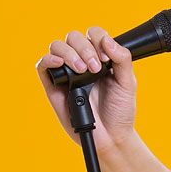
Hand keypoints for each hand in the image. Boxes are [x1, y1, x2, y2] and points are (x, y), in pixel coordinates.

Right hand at [34, 26, 137, 150]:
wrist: (111, 136)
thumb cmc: (120, 110)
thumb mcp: (127, 82)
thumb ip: (122, 59)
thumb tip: (107, 40)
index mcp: (100, 57)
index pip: (94, 35)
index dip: (98, 39)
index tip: (106, 58)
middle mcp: (81, 61)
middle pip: (73, 38)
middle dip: (85, 48)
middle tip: (95, 68)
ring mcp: (66, 73)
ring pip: (57, 47)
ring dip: (69, 53)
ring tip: (82, 70)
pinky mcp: (53, 86)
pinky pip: (42, 66)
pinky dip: (48, 59)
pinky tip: (59, 63)